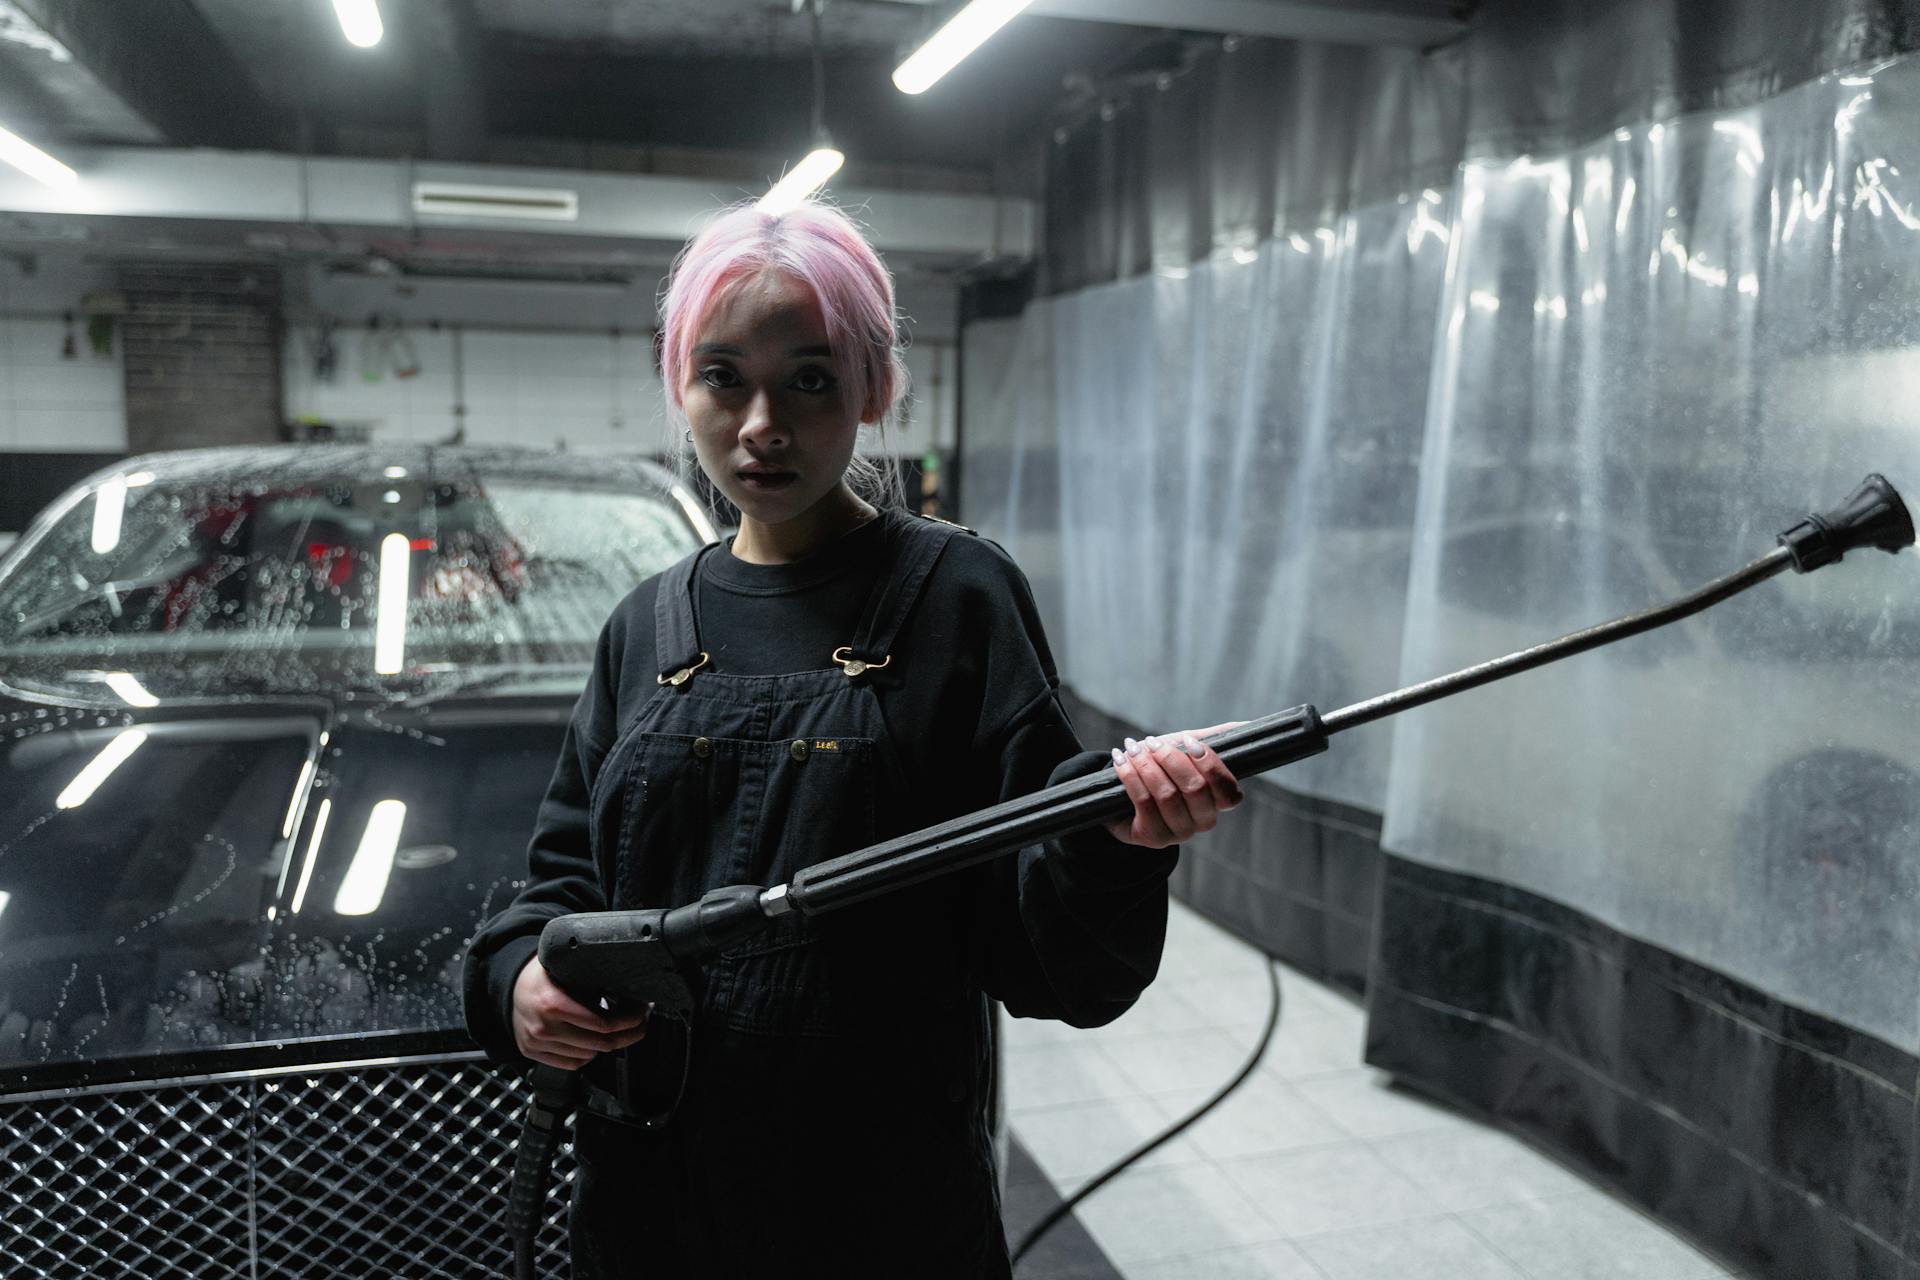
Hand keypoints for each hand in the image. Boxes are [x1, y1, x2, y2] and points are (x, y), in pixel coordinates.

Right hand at [510, 956, 649, 1070]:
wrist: (510, 985)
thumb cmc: (543, 974)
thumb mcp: (567, 969)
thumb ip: (592, 979)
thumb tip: (628, 987)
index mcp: (553, 1003)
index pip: (602, 1024)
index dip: (629, 1021)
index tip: (641, 1013)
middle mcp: (544, 1027)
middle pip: (600, 1044)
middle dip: (628, 1035)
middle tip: (640, 1024)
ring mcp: (537, 1043)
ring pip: (588, 1056)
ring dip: (607, 1045)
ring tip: (616, 1030)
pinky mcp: (533, 1053)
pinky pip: (571, 1064)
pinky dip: (587, 1055)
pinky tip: (593, 1040)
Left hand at [1105, 722, 1245, 848]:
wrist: (1121, 793)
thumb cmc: (1161, 769)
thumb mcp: (1186, 750)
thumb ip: (1214, 738)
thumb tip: (1245, 724)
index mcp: (1217, 802)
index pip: (1229, 792)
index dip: (1210, 765)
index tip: (1188, 742)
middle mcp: (1202, 821)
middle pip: (1195, 789)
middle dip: (1171, 759)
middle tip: (1153, 743)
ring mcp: (1179, 833)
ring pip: (1168, 795)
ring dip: (1147, 766)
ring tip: (1133, 749)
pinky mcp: (1152, 837)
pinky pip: (1143, 803)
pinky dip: (1131, 776)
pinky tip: (1121, 761)